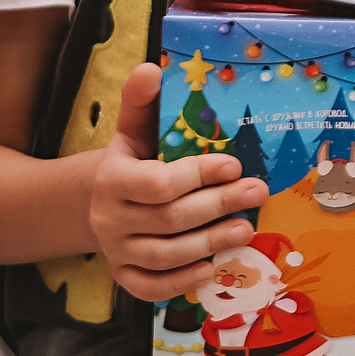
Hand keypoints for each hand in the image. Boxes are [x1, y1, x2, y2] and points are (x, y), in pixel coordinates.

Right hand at [88, 62, 267, 302]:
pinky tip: (212, 269)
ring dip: (210, 244)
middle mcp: (110, 217)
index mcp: (113, 178)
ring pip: (164, 255)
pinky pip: (149, 287)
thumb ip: (141, 102)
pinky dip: (181, 282)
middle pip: (170, 220)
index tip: (235, 163)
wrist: (97, 202)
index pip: (158, 184)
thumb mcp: (133, 129)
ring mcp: (116, 249)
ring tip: (247, 229)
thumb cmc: (133, 160)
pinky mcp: (123, 274)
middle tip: (257, 193)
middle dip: (219, 206)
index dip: (199, 175)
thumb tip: (151, 68)